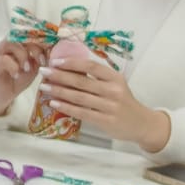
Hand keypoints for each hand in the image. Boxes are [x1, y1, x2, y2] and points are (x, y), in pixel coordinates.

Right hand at [0, 39, 46, 116]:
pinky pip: (3, 59)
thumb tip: (53, 50)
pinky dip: (13, 67)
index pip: (29, 33)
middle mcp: (7, 46)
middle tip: (41, 61)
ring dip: (22, 55)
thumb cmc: (18, 80)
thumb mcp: (34, 68)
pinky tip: (17, 75)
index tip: (50, 52)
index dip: (41, 40)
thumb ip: (40, 58)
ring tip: (27, 69)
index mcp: (18, 44)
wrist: (3, 95)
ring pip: (9, 43)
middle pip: (20, 35)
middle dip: (34, 47)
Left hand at [38, 56, 170, 149]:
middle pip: (81, 81)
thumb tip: (68, 68)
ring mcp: (109, 106)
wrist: (141, 123)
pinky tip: (54, 103)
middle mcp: (113, 90)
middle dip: (59, 75)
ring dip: (59, 91)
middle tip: (43, 71)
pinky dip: (66, 107)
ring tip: (44, 87)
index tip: (55, 61)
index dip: (72, 62)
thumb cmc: (123, 101)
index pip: (91, 66)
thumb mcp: (115, 85)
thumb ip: (96, 77)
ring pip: (79, 97)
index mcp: (115, 78)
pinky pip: (81, 112)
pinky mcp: (105, 121)